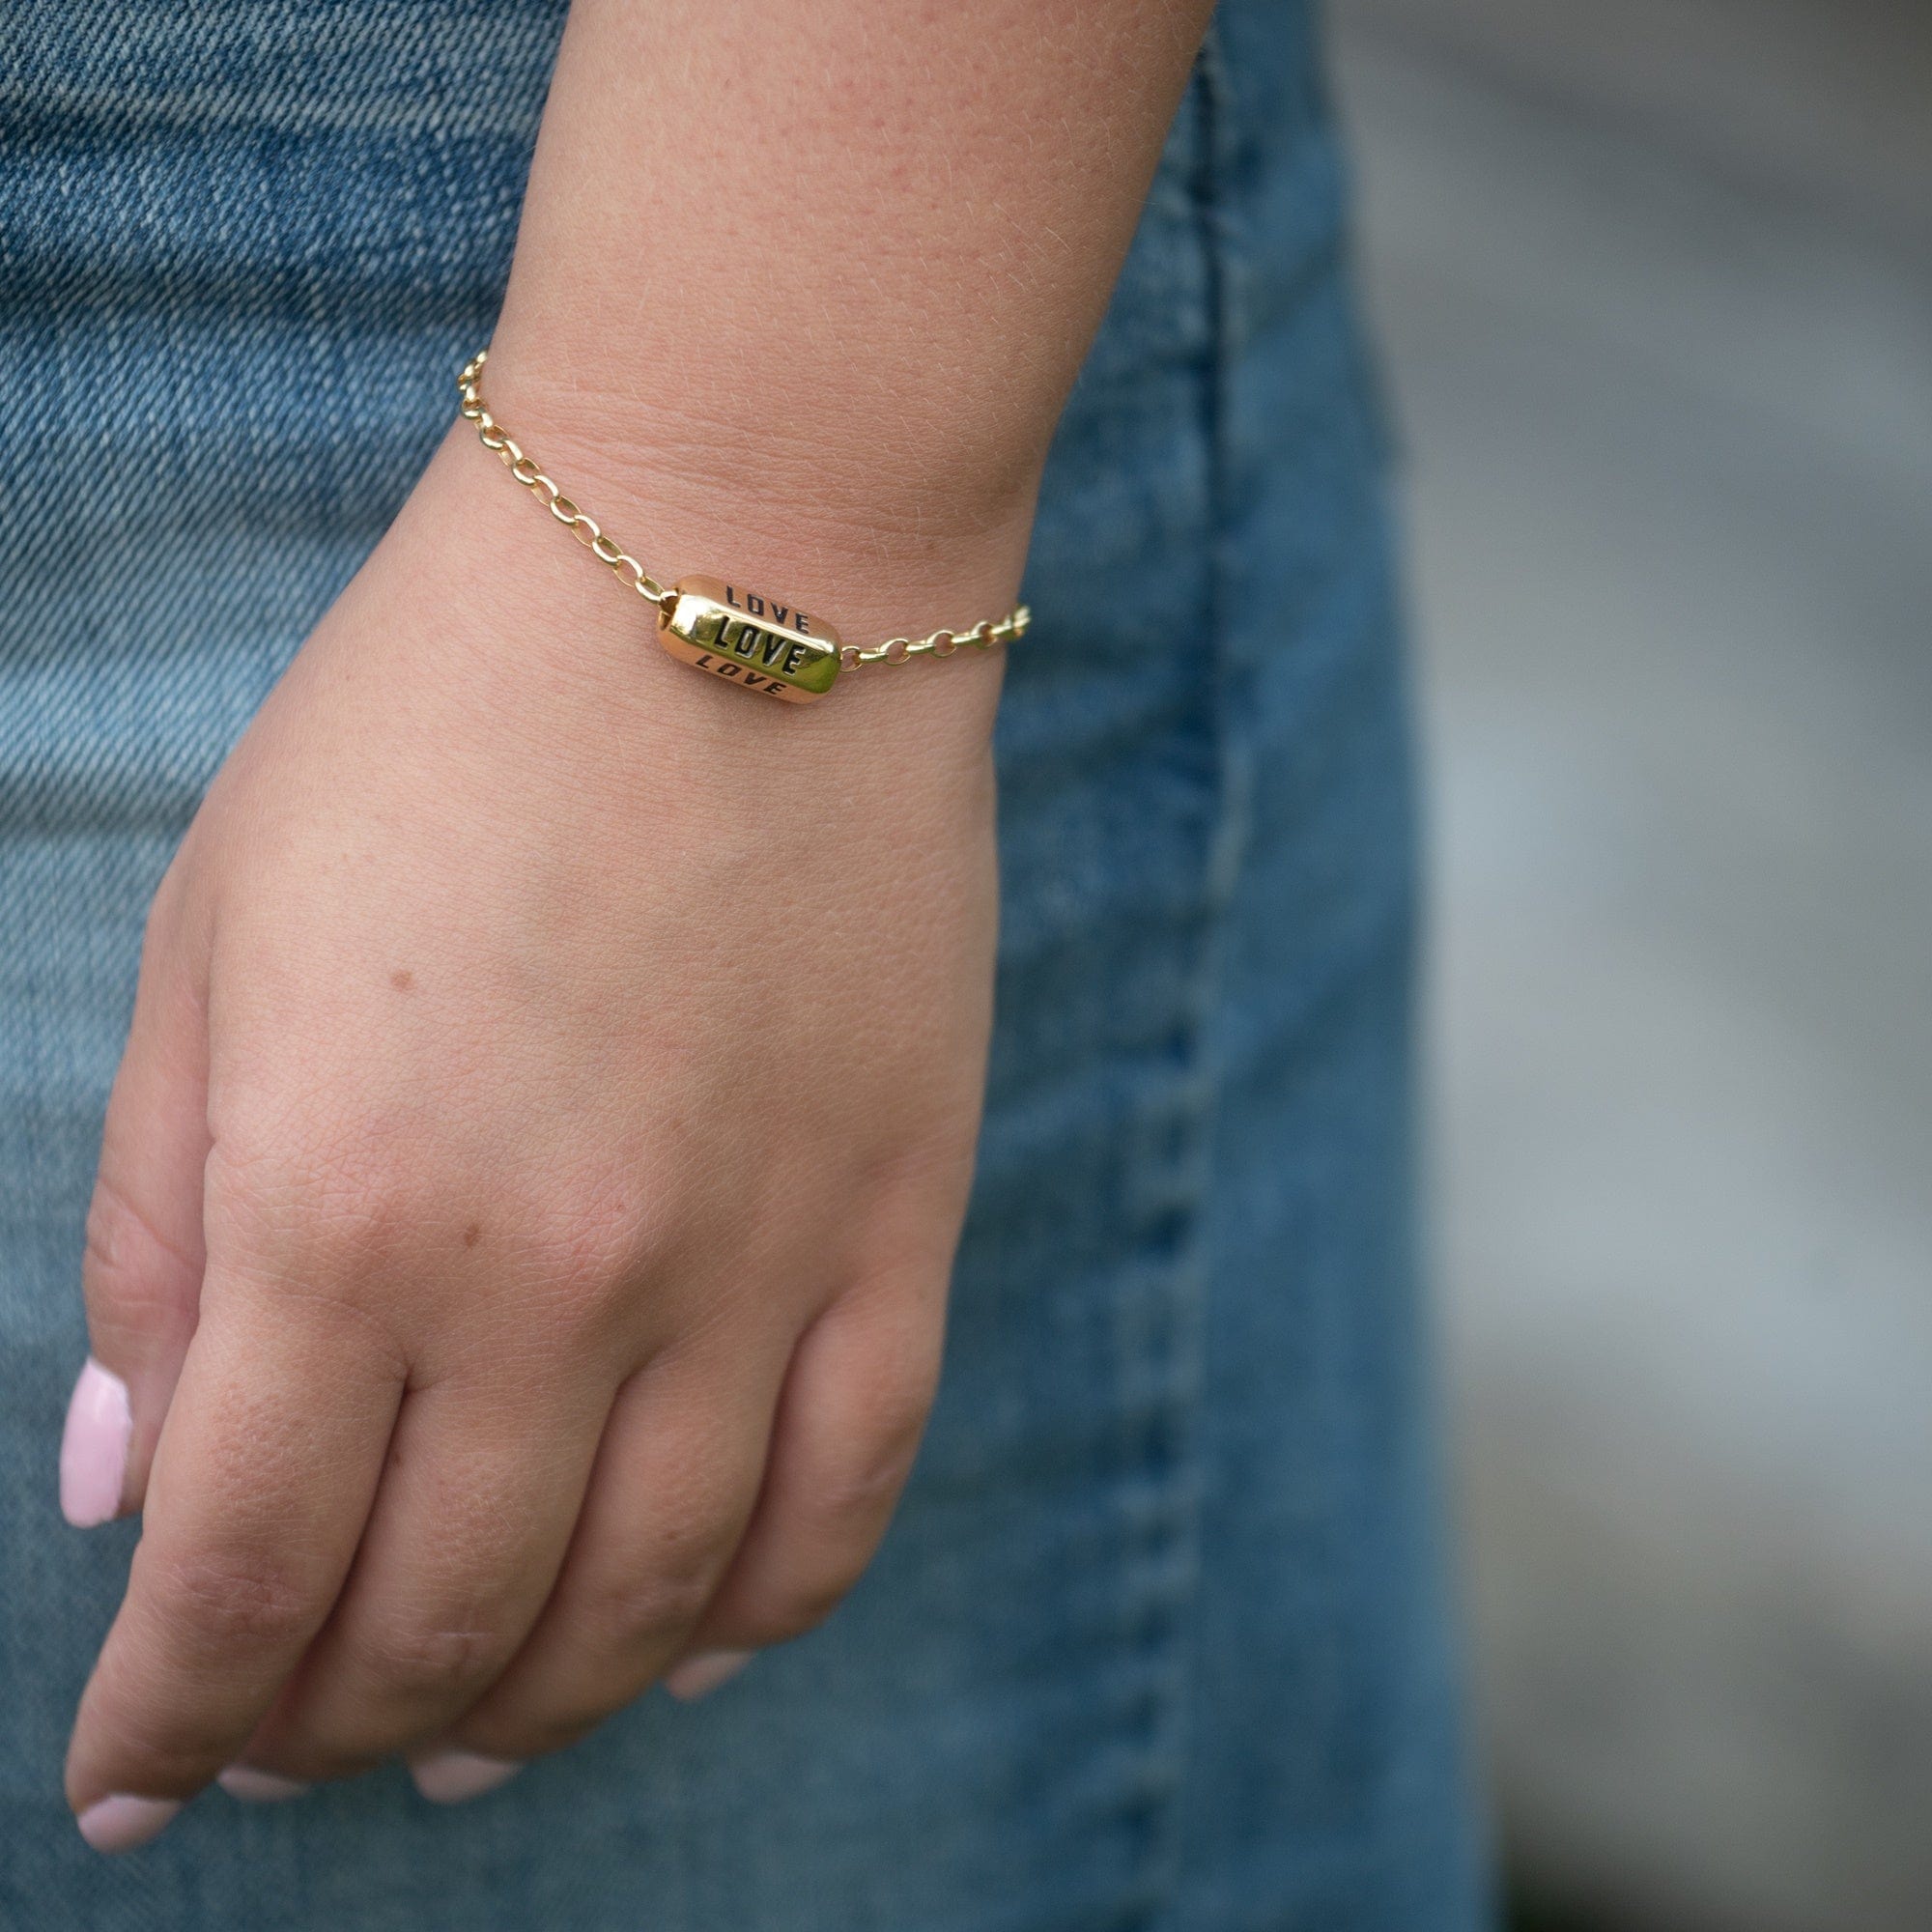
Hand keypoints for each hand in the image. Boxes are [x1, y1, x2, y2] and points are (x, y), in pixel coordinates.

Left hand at [61, 419, 1005, 1844]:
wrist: (726, 572)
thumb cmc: (436, 729)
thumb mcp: (213, 947)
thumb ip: (157, 1231)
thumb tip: (125, 1484)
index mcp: (346, 1211)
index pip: (239, 1571)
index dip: (166, 1710)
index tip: (126, 1773)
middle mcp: (560, 1285)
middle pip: (442, 1624)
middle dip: (328, 1726)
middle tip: (285, 1743)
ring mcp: (756, 1264)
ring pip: (648, 1604)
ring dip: (530, 1711)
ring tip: (460, 1741)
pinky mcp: (899, 1220)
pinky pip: (846, 1495)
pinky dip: (755, 1618)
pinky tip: (679, 1652)